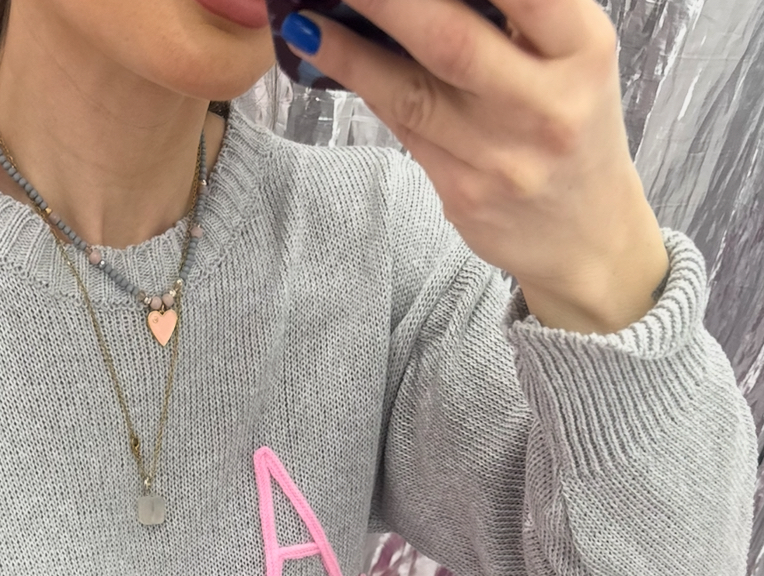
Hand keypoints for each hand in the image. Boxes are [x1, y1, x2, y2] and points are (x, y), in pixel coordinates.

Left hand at [281, 0, 671, 331]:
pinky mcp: (463, 193)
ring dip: (350, 49)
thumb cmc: (573, 123)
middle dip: (388, 3)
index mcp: (584, 50)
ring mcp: (500, 157)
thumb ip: (517, 16)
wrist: (586, 236)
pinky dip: (363, 83)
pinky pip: (404, 128)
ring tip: (304, 15)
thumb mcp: (573, 56)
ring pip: (411, 92)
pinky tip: (325, 52)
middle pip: (451, 41)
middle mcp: (546, 105)